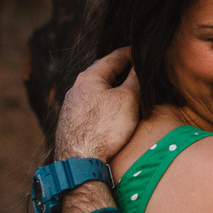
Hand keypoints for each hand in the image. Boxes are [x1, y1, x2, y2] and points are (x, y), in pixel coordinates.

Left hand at [54, 48, 139, 212]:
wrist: (79, 162)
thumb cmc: (104, 129)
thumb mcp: (128, 99)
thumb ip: (135, 79)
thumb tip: (140, 66)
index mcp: (89, 77)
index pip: (114, 57)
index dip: (131, 53)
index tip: (141, 51)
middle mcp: (76, 88)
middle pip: (103, 73)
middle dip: (120, 70)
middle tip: (136, 67)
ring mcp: (71, 106)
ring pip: (96, 90)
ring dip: (111, 88)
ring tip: (126, 90)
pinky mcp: (71, 123)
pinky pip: (91, 106)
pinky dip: (104, 103)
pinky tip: (111, 112)